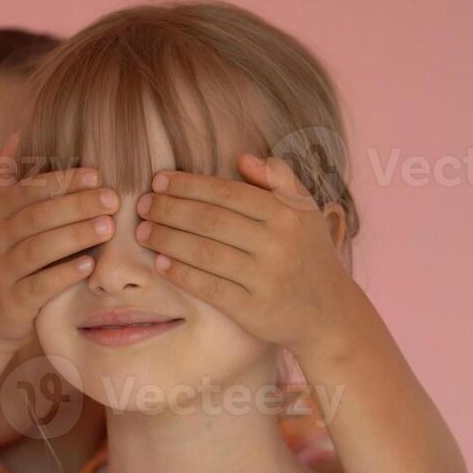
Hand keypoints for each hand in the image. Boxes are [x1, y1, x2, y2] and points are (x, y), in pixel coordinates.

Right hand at [0, 132, 116, 349]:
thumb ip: (7, 180)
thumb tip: (16, 133)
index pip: (28, 191)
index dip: (61, 181)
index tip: (96, 174)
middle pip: (36, 217)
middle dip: (76, 205)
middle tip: (112, 199)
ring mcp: (2, 273)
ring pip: (38, 249)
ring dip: (74, 236)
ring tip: (108, 227)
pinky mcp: (12, 303)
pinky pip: (39, 286)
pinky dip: (63, 275)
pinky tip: (89, 265)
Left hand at [133, 154, 361, 358]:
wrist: (330, 314)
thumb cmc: (310, 255)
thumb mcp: (305, 211)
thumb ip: (279, 180)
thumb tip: (242, 157)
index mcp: (286, 214)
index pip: (227, 193)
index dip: (188, 185)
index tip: (159, 181)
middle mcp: (277, 244)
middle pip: (210, 220)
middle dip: (169, 210)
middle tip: (142, 205)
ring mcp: (265, 278)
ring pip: (204, 252)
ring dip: (167, 240)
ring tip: (142, 231)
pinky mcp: (253, 310)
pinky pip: (209, 287)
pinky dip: (182, 274)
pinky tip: (161, 264)